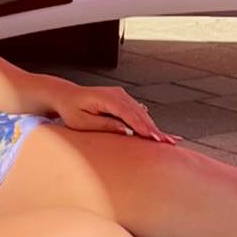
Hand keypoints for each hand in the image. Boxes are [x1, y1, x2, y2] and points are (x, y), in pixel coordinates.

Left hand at [51, 82, 176, 143]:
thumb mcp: (82, 122)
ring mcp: (122, 96)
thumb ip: (103, 125)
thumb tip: (125, 131)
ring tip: (170, 141)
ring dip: (155, 128)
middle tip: (168, 143)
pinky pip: (139, 114)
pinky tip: (162, 134)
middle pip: (140, 113)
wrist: (67, 96)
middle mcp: (117, 94)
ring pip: (142, 114)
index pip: (128, 113)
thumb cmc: (71, 110)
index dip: (142, 126)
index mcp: (106, 97)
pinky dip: (150, 125)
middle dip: (154, 129)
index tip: (153, 137)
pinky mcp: (124, 101)